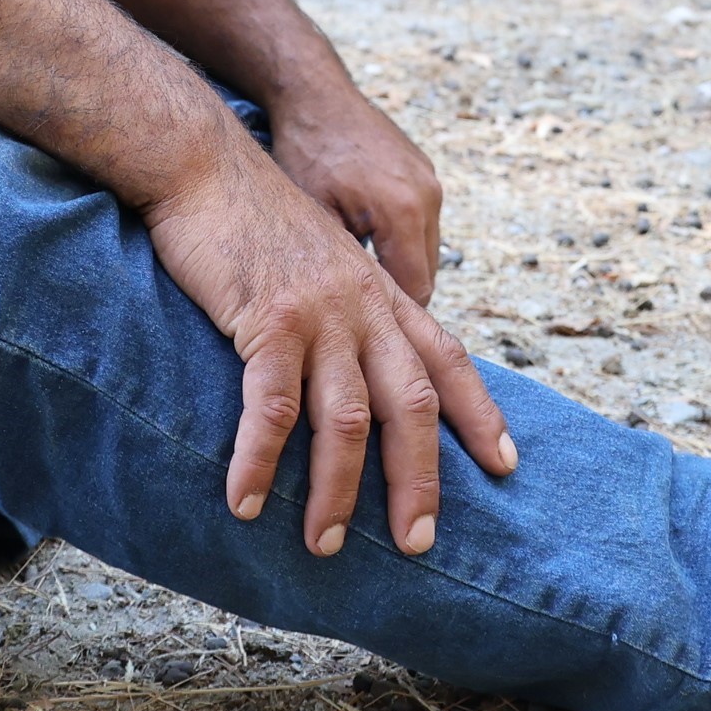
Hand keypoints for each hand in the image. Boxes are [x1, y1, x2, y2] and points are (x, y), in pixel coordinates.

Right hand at [137, 136, 517, 557]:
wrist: (205, 166)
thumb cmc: (256, 220)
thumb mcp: (326, 262)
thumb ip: (352, 312)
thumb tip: (361, 371)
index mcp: (382, 295)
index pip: (448, 361)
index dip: (481, 415)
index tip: (506, 466)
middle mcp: (364, 306)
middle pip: (412, 405)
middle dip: (419, 481)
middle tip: (417, 543)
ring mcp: (319, 313)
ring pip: (345, 420)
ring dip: (336, 492)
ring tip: (324, 545)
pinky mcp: (266, 318)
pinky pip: (269, 407)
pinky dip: (259, 462)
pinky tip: (245, 502)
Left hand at [267, 87, 446, 301]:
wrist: (315, 95)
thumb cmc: (306, 152)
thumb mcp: (315, 216)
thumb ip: (343, 268)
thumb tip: (352, 315)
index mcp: (403, 212)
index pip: (417, 291)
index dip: (392, 318)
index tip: (365, 329)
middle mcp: (427, 196)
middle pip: (427, 274)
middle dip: (397, 296)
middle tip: (359, 309)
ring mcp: (429, 180)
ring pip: (426, 249)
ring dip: (399, 265)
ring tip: (358, 271)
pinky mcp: (424, 170)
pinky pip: (422, 221)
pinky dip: (401, 237)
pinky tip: (365, 235)